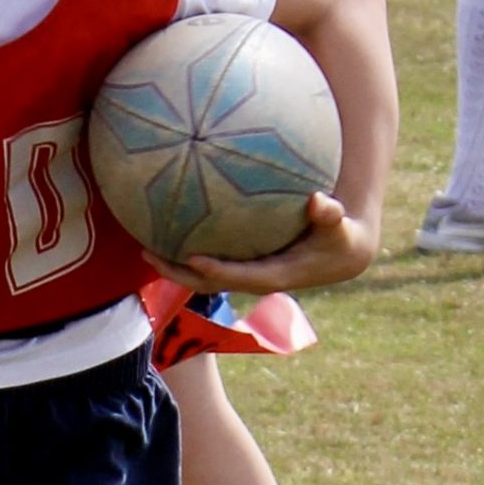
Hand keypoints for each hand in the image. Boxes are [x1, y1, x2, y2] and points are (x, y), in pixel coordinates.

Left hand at [157, 194, 377, 298]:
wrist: (340, 256)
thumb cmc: (339, 237)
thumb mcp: (339, 227)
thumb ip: (330, 215)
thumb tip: (320, 201)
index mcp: (272, 275)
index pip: (237, 276)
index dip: (214, 270)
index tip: (192, 257)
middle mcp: (252, 279)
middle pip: (207, 282)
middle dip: (176, 272)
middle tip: (147, 252)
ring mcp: (245, 274)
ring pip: (202, 276)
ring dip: (172, 265)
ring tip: (143, 245)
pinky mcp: (243, 265)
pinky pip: (209, 261)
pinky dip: (186, 251)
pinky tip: (167, 227)